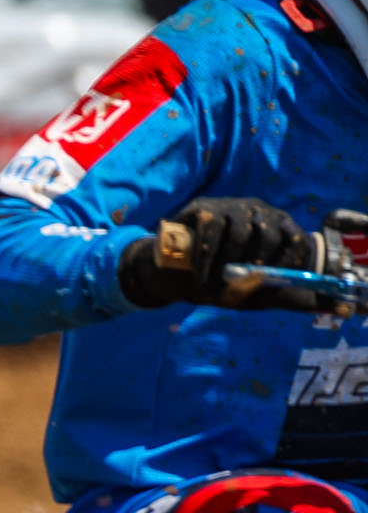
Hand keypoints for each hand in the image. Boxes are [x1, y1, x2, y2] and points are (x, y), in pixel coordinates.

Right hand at [121, 197, 340, 310]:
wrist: (178, 275)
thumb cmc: (223, 283)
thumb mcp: (259, 293)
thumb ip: (290, 297)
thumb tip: (334, 305)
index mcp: (279, 229)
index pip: (295, 238)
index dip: (288, 260)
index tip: (272, 279)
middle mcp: (259, 212)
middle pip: (270, 231)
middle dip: (255, 262)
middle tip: (241, 280)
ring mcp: (231, 207)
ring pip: (240, 233)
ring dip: (227, 264)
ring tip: (216, 283)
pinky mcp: (204, 208)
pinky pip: (210, 230)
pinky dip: (205, 258)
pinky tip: (201, 276)